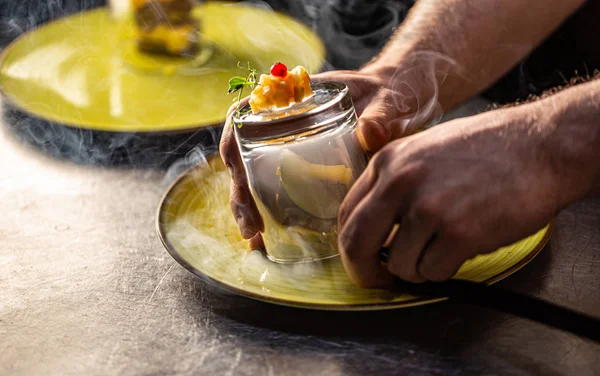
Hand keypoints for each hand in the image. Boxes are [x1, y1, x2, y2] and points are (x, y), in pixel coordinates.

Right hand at [220, 69, 419, 245]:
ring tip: (255, 236)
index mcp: (299, 98)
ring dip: (249, 205)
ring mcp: (297, 145)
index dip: (233, 138)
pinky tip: (270, 236)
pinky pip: (280, 187)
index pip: (249, 112)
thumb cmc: (395, 93)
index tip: (234, 166)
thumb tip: (368, 135)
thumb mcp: (391, 102)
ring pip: (257, 174)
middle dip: (240, 189)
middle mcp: (289, 122)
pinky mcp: (310, 167)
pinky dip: (270, 210)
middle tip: (251, 223)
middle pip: (245, 152)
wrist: (407, 102)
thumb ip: (383, 116)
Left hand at [337, 105, 562, 286]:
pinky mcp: (458, 233)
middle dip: (363, 271)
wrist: (539, 145)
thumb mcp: (424, 150)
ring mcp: (428, 208)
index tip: (361, 259)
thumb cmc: (487, 148)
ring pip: (398, 265)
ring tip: (441, 249)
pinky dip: (444, 270)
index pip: (347, 213)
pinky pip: (433, 272)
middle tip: (377, 280)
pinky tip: (462, 248)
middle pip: (356, 243)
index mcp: (388, 161)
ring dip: (417, 268)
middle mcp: (401, 182)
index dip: (350, 244)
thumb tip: (374, 226)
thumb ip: (394, 183)